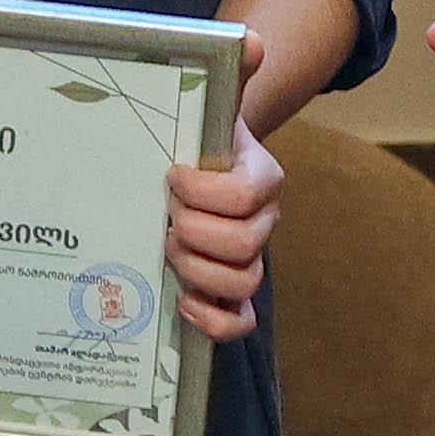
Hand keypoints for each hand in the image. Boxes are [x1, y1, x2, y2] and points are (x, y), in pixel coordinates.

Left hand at [160, 129, 283, 337]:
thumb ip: (192, 122)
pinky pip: (241, 319)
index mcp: (263, 176)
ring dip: (196, 267)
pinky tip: (186, 302)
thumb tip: (181, 115)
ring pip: (243, 282)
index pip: (243, 194)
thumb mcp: (197, 126)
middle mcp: (265, 219)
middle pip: (243, 243)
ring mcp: (253, 256)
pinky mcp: (235, 286)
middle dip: (193, 230)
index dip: (200, 191)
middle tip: (168, 214)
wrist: (204, 156)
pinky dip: (214, 320)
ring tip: (169, 246)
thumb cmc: (195, 144)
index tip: (173, 175)